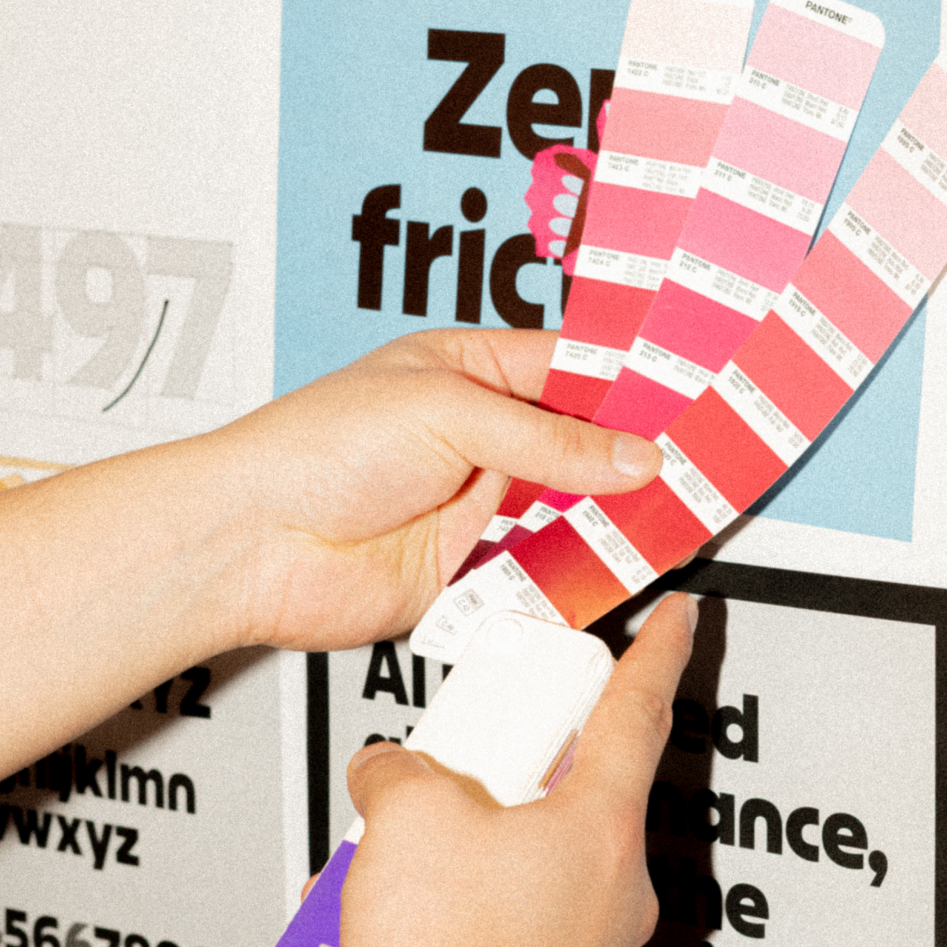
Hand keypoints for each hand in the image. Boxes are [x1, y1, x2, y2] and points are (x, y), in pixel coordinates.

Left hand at [0, 326, 660, 796]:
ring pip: (568, 513)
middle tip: (693, 468)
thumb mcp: (448, 413)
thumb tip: (630, 454)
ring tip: (668, 518)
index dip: (629, 387)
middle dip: (631, 460)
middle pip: (580, 448)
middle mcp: (480, 439)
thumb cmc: (315, 449)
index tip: (686, 401)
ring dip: (609, 520)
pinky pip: (539, 573)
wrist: (253, 544)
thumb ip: (548, 440)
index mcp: (470, 373)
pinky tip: (610, 568)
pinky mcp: (469, 572)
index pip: (572, 372)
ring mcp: (477, 508)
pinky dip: (573, 574)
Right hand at [186, 593, 696, 946]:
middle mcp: (616, 891)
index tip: (680, 619)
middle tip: (471, 764)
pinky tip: (421, 925)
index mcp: (601, 827)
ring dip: (490, 850)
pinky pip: (525, 930)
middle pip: (580, 794)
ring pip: (547, 867)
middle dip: (524, 771)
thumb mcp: (405, 819)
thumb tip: (387, 768)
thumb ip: (398, 770)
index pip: (640, 711)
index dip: (659, 651)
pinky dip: (480, 912)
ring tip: (419, 863)